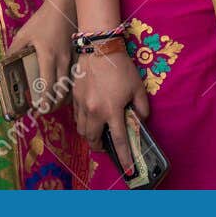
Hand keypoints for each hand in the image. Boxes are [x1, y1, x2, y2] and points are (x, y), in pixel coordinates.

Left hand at [7, 0, 74, 112]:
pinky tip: (66, 87)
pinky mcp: (78, 54)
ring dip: (63, 97)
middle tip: (45, 110)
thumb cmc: (43, 19)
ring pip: (71, 85)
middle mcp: (62, 60)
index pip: (47, 86)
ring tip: (54, 103)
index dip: (44, 101)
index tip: (38, 110)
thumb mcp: (24, 34)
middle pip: (61, 90)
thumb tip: (3, 63)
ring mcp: (73, 58)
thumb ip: (14, 50)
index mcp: (48, 57)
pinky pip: (76, 76)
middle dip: (54, 104)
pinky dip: (71, 85)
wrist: (64, 5)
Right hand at [73, 49, 147, 179]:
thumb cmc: (121, 67)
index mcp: (112, 111)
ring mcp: (81, 104)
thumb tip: (140, 119)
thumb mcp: (137, 87)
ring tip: (97, 133)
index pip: (119, 140)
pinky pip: (76, 116)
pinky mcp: (74, 96)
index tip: (127, 168)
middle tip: (105, 146)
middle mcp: (94, 111)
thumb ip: (141, 107)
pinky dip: (83, 121)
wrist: (98, 47)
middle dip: (99, 147)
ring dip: (89, 135)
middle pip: (93, 139)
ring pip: (82, 129)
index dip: (124, 156)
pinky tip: (89, 116)